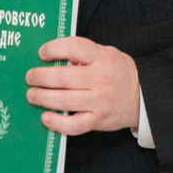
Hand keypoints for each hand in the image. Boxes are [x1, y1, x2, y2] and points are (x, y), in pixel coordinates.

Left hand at [25, 36, 139, 134]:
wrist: (142, 96)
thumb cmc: (118, 72)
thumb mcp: (106, 54)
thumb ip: (84, 54)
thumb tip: (52, 57)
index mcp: (101, 57)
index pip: (74, 47)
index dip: (54, 48)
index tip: (41, 53)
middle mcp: (100, 78)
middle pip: (64, 77)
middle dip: (41, 77)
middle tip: (30, 77)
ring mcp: (99, 101)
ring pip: (65, 100)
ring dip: (43, 98)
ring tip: (32, 95)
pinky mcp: (98, 119)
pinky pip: (74, 125)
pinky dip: (57, 123)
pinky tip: (45, 117)